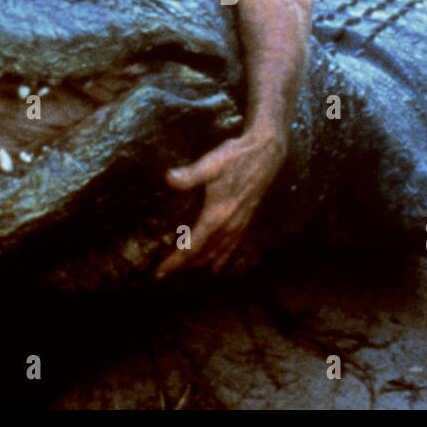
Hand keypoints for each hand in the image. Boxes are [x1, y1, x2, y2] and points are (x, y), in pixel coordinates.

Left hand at [154, 128, 286, 278]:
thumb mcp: (211, 163)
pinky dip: (223, 257)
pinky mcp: (247, 217)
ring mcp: (240, 222)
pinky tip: (219, 264)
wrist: (267, 152)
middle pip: (204, 254)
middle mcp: (229, 224)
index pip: (193, 246)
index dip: (176, 261)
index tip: (160, 273)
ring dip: (203, 262)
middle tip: (167, 274)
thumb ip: (190, 174)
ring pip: (219, 252)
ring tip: (189, 270)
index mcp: (217, 215)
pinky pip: (233, 245)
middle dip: (185, 265)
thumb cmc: (237, 156)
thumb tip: (168, 179)